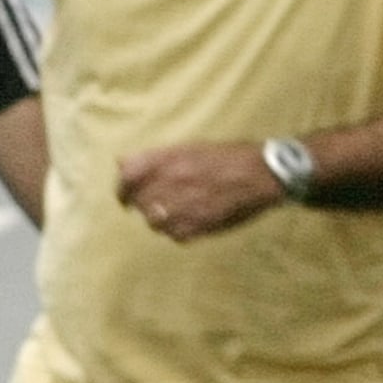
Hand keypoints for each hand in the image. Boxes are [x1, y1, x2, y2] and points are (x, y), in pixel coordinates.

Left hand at [116, 141, 286, 241]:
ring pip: (154, 221)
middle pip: (140, 201)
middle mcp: (171, 181)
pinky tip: (187, 223)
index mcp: (167, 160)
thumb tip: (121, 163)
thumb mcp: (188, 147)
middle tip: (153, 205)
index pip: (128, 176)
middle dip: (142, 204)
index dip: (122, 188)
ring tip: (172, 214)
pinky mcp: (201, 225)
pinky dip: (177, 232)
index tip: (123, 196)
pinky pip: (176, 235)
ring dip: (159, 219)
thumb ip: (154, 157)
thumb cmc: (226, 156)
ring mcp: (185, 205)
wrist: (261, 173)